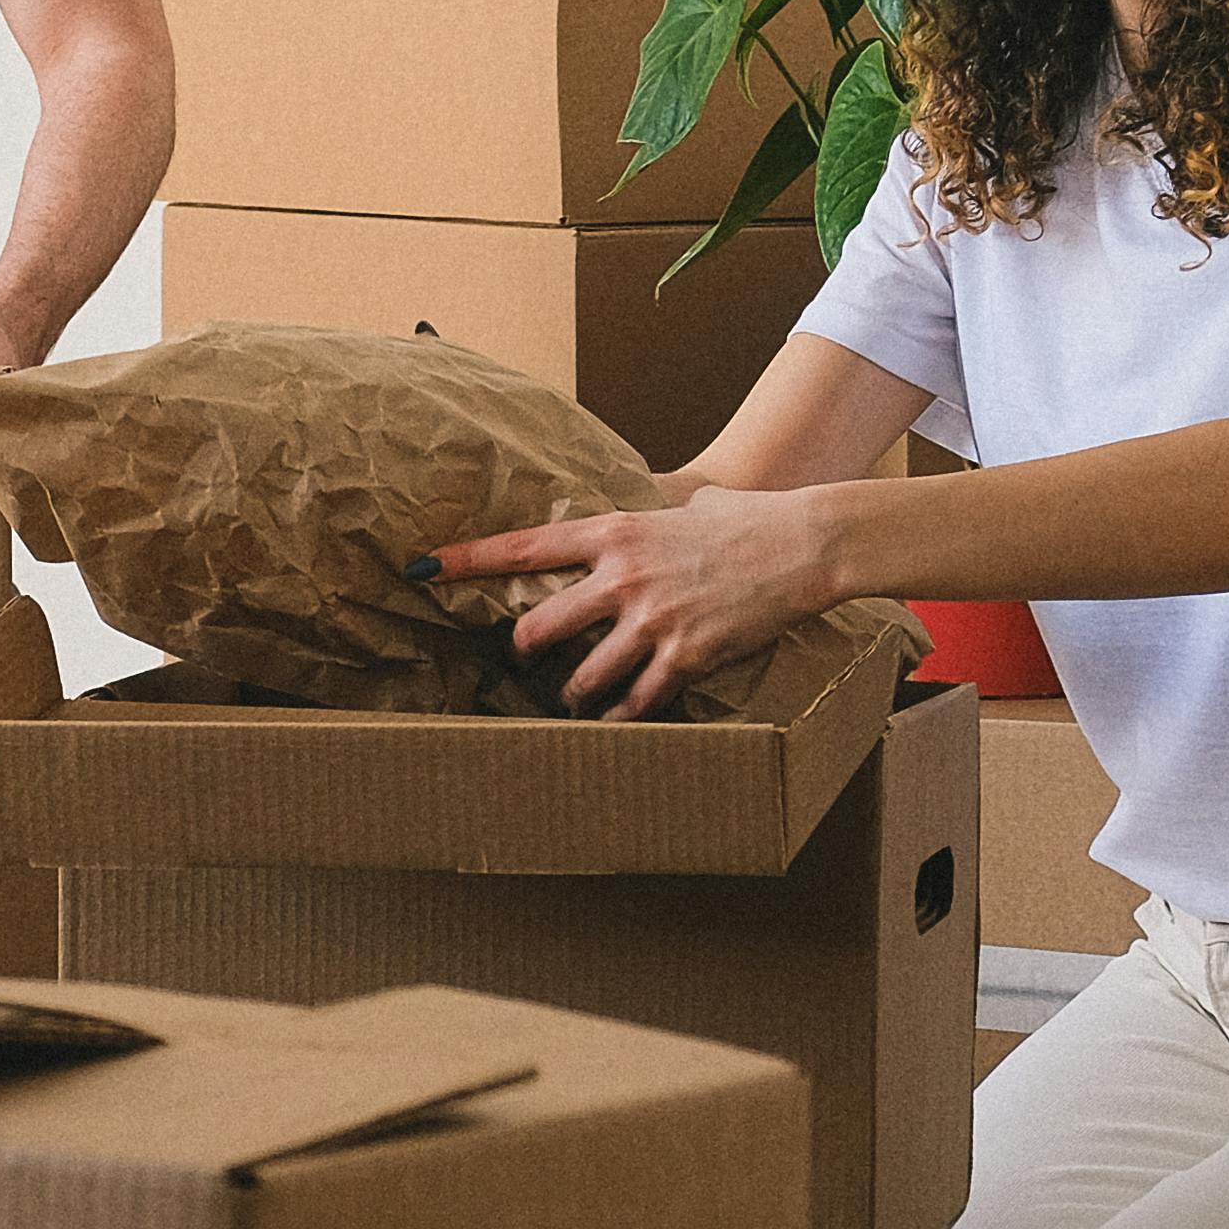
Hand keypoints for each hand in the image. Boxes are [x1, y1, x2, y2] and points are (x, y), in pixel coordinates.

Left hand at [423, 484, 836, 716]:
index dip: (467, 561)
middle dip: (527, 653)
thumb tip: (644, 525)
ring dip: (574, 696)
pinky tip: (619, 721)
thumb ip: (649, 521)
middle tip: (528, 664)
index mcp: (615, 534)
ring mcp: (652, 621)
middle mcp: (622, 578)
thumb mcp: (684, 507)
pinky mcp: (685, 656)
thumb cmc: (746, 519)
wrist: (804, 544)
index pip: (525, 547)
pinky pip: (637, 701)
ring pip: (583, 677)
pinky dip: (623, 717)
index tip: (424, 568)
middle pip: (540, 628)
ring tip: (575, 702)